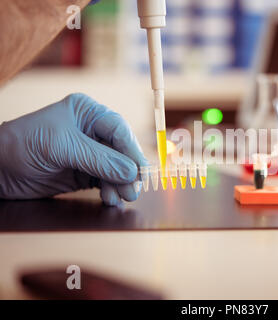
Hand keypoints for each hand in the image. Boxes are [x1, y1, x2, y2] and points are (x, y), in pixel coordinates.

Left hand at [0, 93, 148, 205]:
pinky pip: (106, 181)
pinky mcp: (84, 173)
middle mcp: (92, 131)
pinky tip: (111, 199)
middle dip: (128, 171)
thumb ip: (99, 159)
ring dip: (121, 184)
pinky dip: (111, 191)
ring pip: (117, 169)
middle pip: (122, 151)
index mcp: (88, 113)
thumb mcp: (63, 147)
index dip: (132, 150)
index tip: (141, 171)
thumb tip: (132, 172)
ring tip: (120, 198)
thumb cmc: (23, 145)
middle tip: (133, 190)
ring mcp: (90, 153)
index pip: (119, 129)